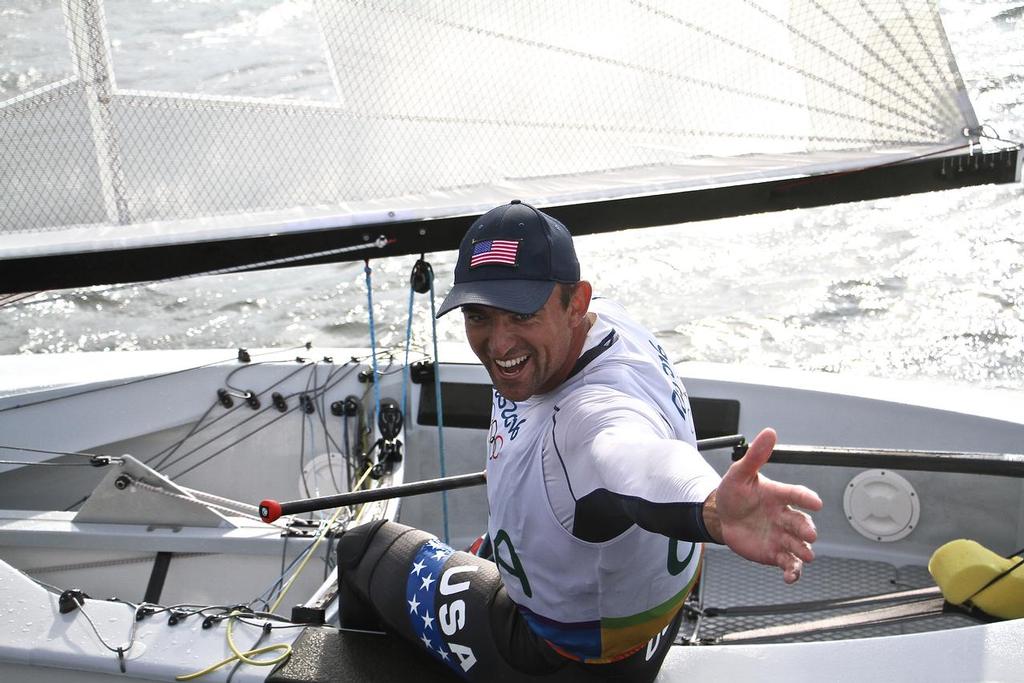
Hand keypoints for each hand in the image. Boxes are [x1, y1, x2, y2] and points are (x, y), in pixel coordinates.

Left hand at [703, 428, 822, 582]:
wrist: (721, 515)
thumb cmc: (734, 492)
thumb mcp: (740, 473)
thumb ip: (755, 455)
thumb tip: (769, 432)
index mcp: (779, 495)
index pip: (796, 494)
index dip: (806, 497)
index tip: (817, 502)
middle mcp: (784, 516)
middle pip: (801, 522)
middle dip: (807, 529)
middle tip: (810, 534)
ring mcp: (781, 535)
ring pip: (799, 545)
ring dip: (804, 552)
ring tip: (806, 556)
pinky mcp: (775, 553)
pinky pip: (788, 563)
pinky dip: (792, 571)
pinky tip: (790, 577)